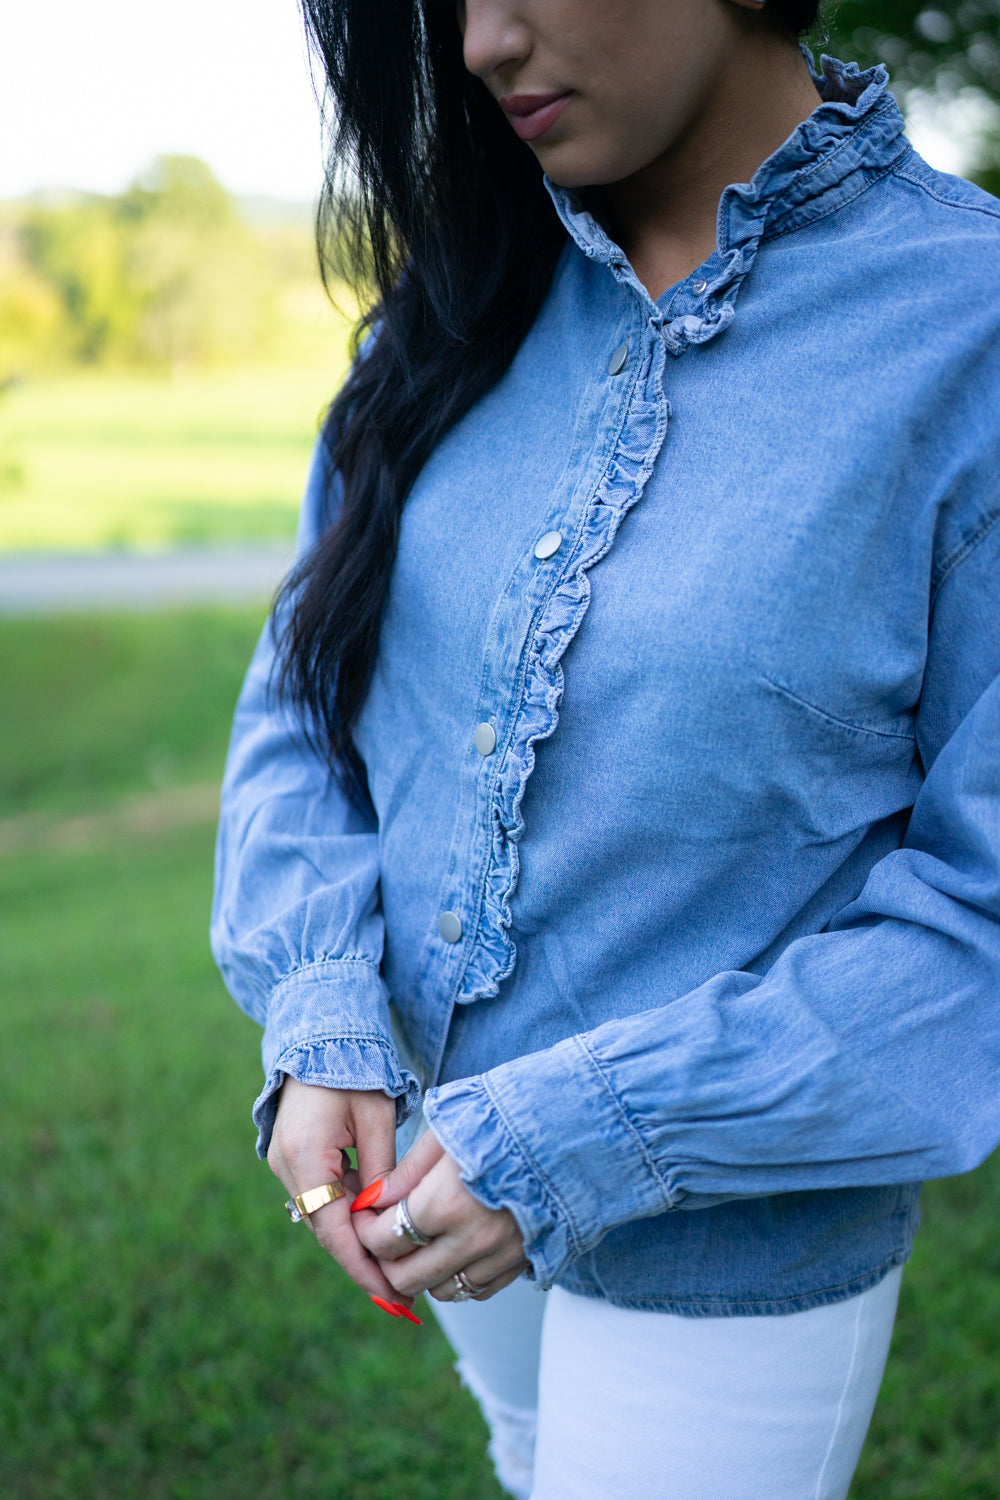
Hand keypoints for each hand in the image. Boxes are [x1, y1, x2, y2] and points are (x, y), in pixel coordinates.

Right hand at [267, 1076, 411, 1305]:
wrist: (318, 1035)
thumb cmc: (353, 1070)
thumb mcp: (377, 1119)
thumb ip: (381, 1172)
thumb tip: (387, 1219)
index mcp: (306, 1158)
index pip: (335, 1231)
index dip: (363, 1268)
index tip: (391, 1297)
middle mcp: (286, 1167)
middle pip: (326, 1230)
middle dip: (362, 1262)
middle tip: (400, 1295)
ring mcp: (284, 1163)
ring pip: (322, 1216)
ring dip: (354, 1239)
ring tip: (394, 1268)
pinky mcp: (292, 1157)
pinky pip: (320, 1196)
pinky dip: (345, 1213)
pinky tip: (374, 1227)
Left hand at [353, 1128, 528, 1301]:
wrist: (568, 1127)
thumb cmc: (502, 1120)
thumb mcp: (446, 1134)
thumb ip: (407, 1173)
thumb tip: (373, 1201)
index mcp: (446, 1202)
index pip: (385, 1240)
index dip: (366, 1230)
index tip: (366, 1216)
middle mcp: (473, 1239)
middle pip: (407, 1278)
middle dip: (387, 1259)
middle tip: (386, 1234)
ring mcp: (501, 1256)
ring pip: (442, 1291)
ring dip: (424, 1272)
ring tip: (423, 1239)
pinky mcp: (523, 1262)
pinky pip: (478, 1290)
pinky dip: (459, 1276)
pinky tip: (457, 1246)